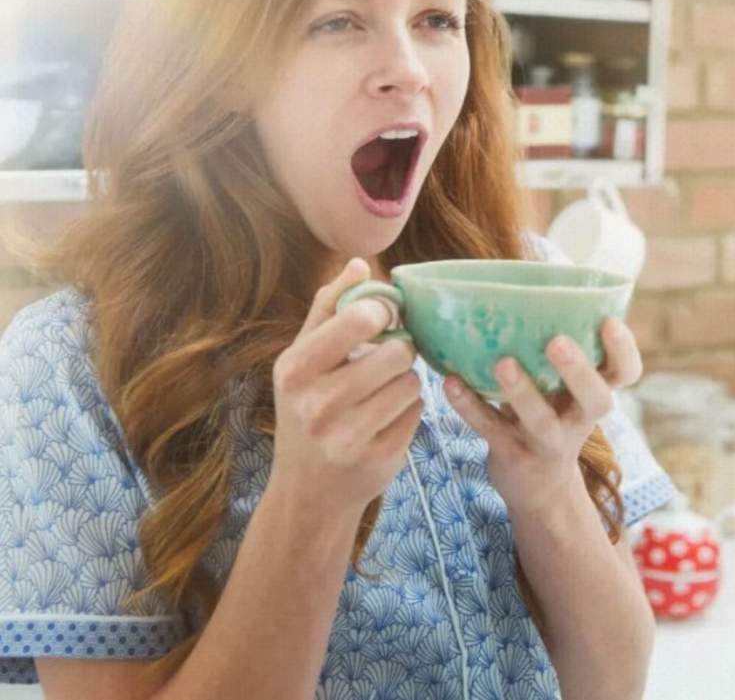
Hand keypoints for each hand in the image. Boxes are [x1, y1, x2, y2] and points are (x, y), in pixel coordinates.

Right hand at [269, 258, 423, 517]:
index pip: (359, 318)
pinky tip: (386, 419)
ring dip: (406, 382)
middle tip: (388, 358)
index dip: (384, 312)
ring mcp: (348, 437)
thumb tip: (360, 263)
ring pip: (411, 382)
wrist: (308, 491)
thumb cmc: (306, 410)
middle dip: (399, 350)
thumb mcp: (301, 360)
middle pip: (397, 352)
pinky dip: (409, 410)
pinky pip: (417, 412)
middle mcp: (317, 405)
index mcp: (295, 371)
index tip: (384, 318)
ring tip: (384, 391)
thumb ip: (328, 308)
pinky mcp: (379, 460)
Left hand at [444, 317, 642, 517]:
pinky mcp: (513, 456)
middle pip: (595, 399)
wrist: (538, 489)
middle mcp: (579, 419)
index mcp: (595, 394)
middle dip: (578, 371)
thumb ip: (556, 346)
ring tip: (502, 362)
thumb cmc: (550, 414)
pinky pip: (491, 430)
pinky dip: (469, 406)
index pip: (626, 373)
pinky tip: (449, 382)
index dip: (624, 349)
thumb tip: (530, 274)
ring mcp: (547, 441)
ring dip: (522, 391)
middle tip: (557, 342)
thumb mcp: (564, 387)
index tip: (609, 321)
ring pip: (541, 420)